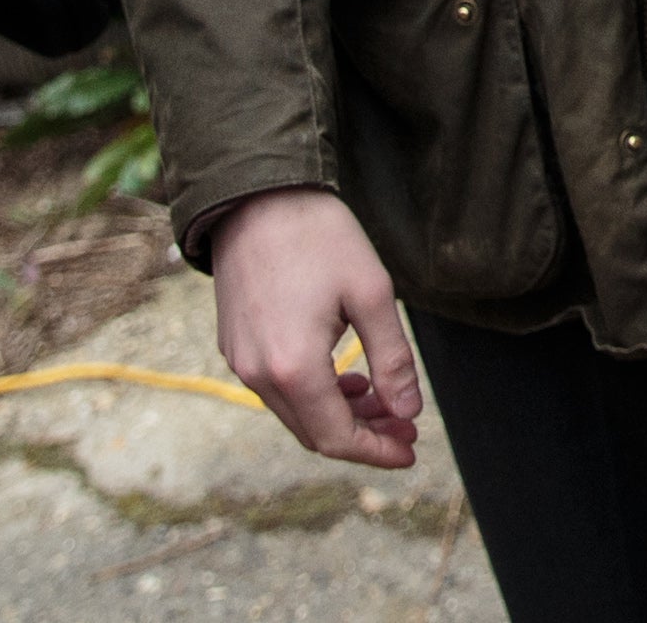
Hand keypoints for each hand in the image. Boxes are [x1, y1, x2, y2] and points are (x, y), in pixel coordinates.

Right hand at [209, 188, 423, 467]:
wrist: (255, 195)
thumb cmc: (318, 236)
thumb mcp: (371, 293)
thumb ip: (392, 359)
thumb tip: (408, 411)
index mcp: (294, 368)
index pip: (337, 437)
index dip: (378, 451)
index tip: (412, 450)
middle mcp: (259, 375)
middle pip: (315, 433)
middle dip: (364, 435)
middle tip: (405, 423)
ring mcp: (240, 362)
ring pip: (295, 413)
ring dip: (339, 414)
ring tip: (381, 398)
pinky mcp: (234, 346)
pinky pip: (277, 389)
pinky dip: (313, 394)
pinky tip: (344, 377)